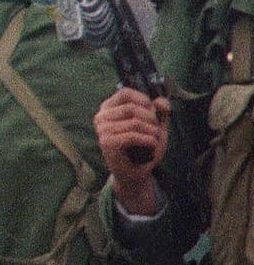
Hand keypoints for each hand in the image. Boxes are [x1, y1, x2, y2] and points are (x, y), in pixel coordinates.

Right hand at [94, 87, 168, 214]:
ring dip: (152, 131)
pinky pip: (132, 136)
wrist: (135, 171)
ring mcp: (102, 130)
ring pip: (135, 122)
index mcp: (109, 108)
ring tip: (154, 139)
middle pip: (132, 108)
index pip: (125, 93)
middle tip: (155, 130)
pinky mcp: (107, 143)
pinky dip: (148, 140)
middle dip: (151, 119)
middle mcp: (101, 117)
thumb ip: (160, 112)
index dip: (143, 99)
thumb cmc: (142, 146)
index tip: (152, 110)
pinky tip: (151, 145)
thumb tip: (161, 102)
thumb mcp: (154, 126)